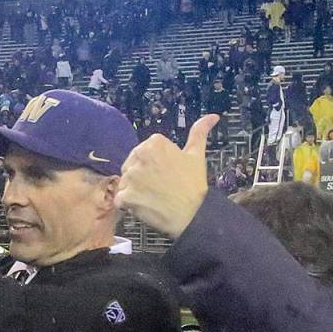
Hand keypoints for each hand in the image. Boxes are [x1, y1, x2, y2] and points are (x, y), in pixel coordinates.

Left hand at [115, 115, 218, 238]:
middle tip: (159, 188)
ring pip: (126, 182)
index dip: (153, 167)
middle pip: (132, 166)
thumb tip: (212, 115)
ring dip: (134, 191)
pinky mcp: (124, 195)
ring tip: (152, 197)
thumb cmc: (193, 186)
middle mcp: (139, 155)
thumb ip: (199, 132)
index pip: (143, 153)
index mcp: (154, 143)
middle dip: (141, 177)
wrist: (191, 216)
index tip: (165, 175)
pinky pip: (120, 199)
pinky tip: (144, 206)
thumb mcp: (197, 155)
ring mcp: (130, 176)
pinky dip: (128, 205)